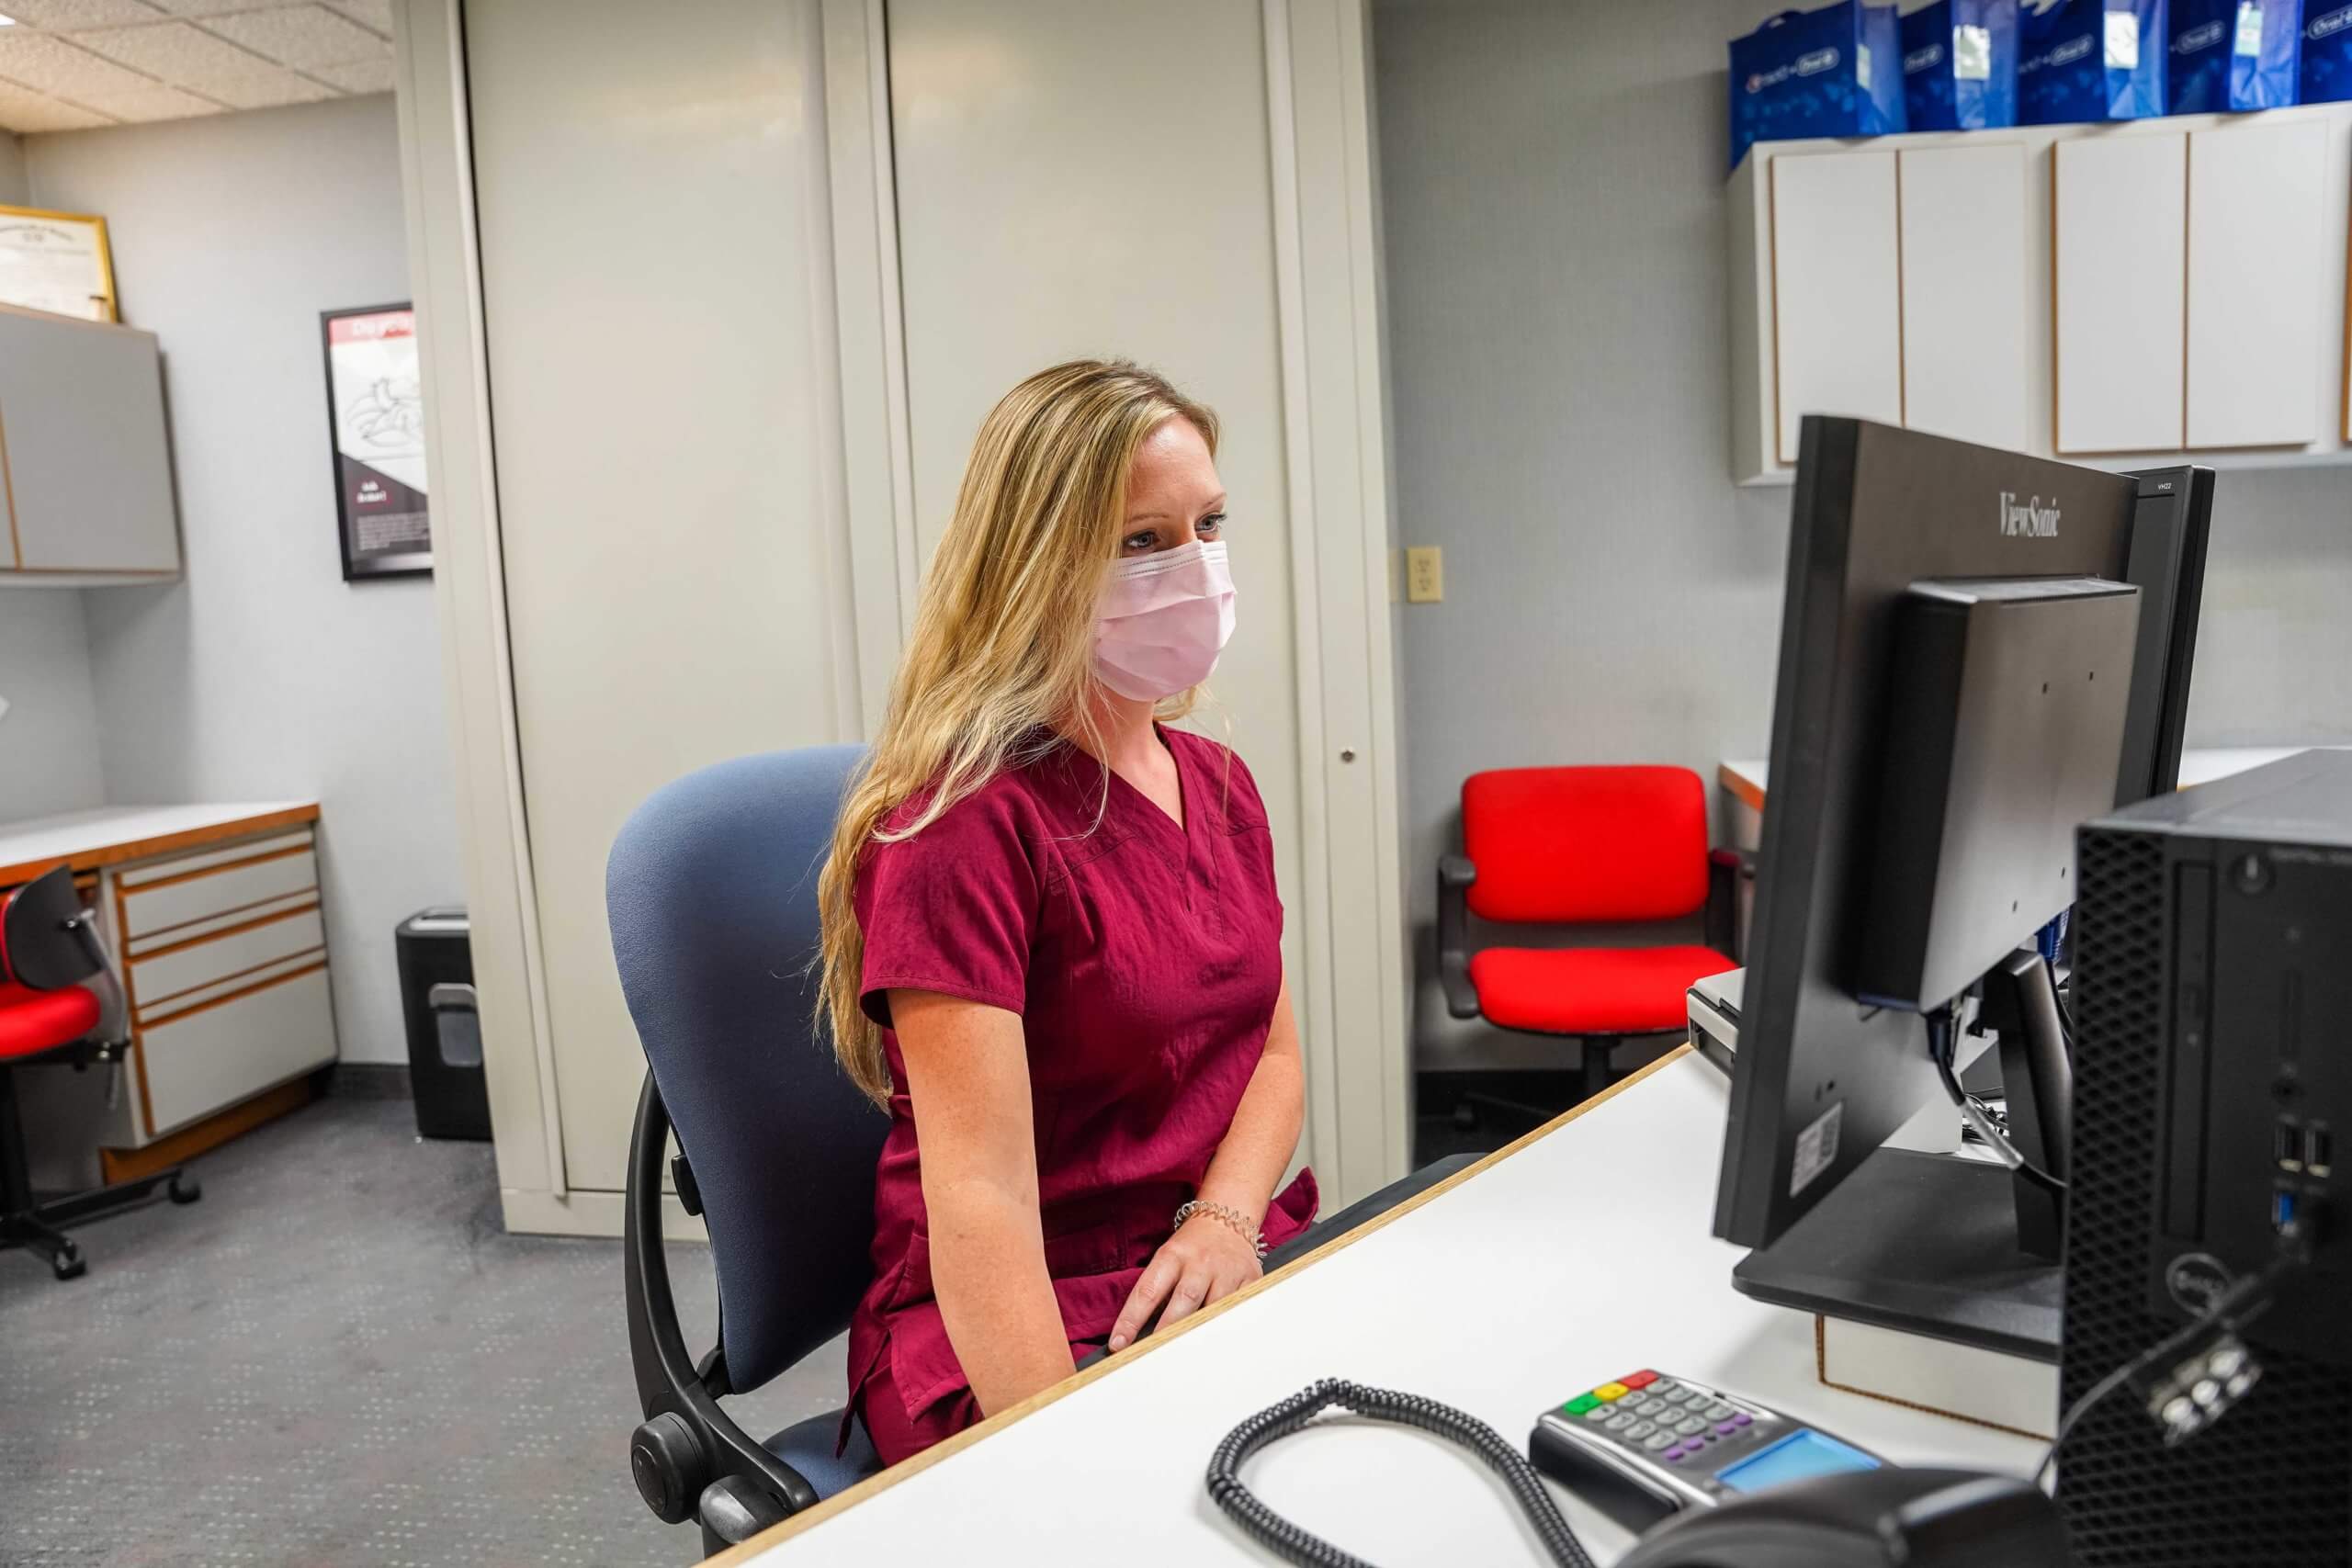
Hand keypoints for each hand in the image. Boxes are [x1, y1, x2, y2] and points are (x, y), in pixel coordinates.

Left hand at [1106, 1212, 1261, 1351]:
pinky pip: (1239, 1308)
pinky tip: (1219, 1340)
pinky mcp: (1250, 1279)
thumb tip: (1141, 1333)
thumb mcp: (1168, 1259)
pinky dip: (1229, 1326)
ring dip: (1200, 1333)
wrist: (1226, 1221)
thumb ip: (1158, 1290)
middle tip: (1154, 1355)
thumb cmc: (1191, 1247)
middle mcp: (1200, 1263)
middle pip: (1184, 1301)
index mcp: (1172, 1256)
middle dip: (1168, 1330)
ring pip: (1214, 1309)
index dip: (1131, 1319)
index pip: (1147, 1291)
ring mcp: (1227, 1271)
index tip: (1118, 1343)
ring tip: (1188, 1356)